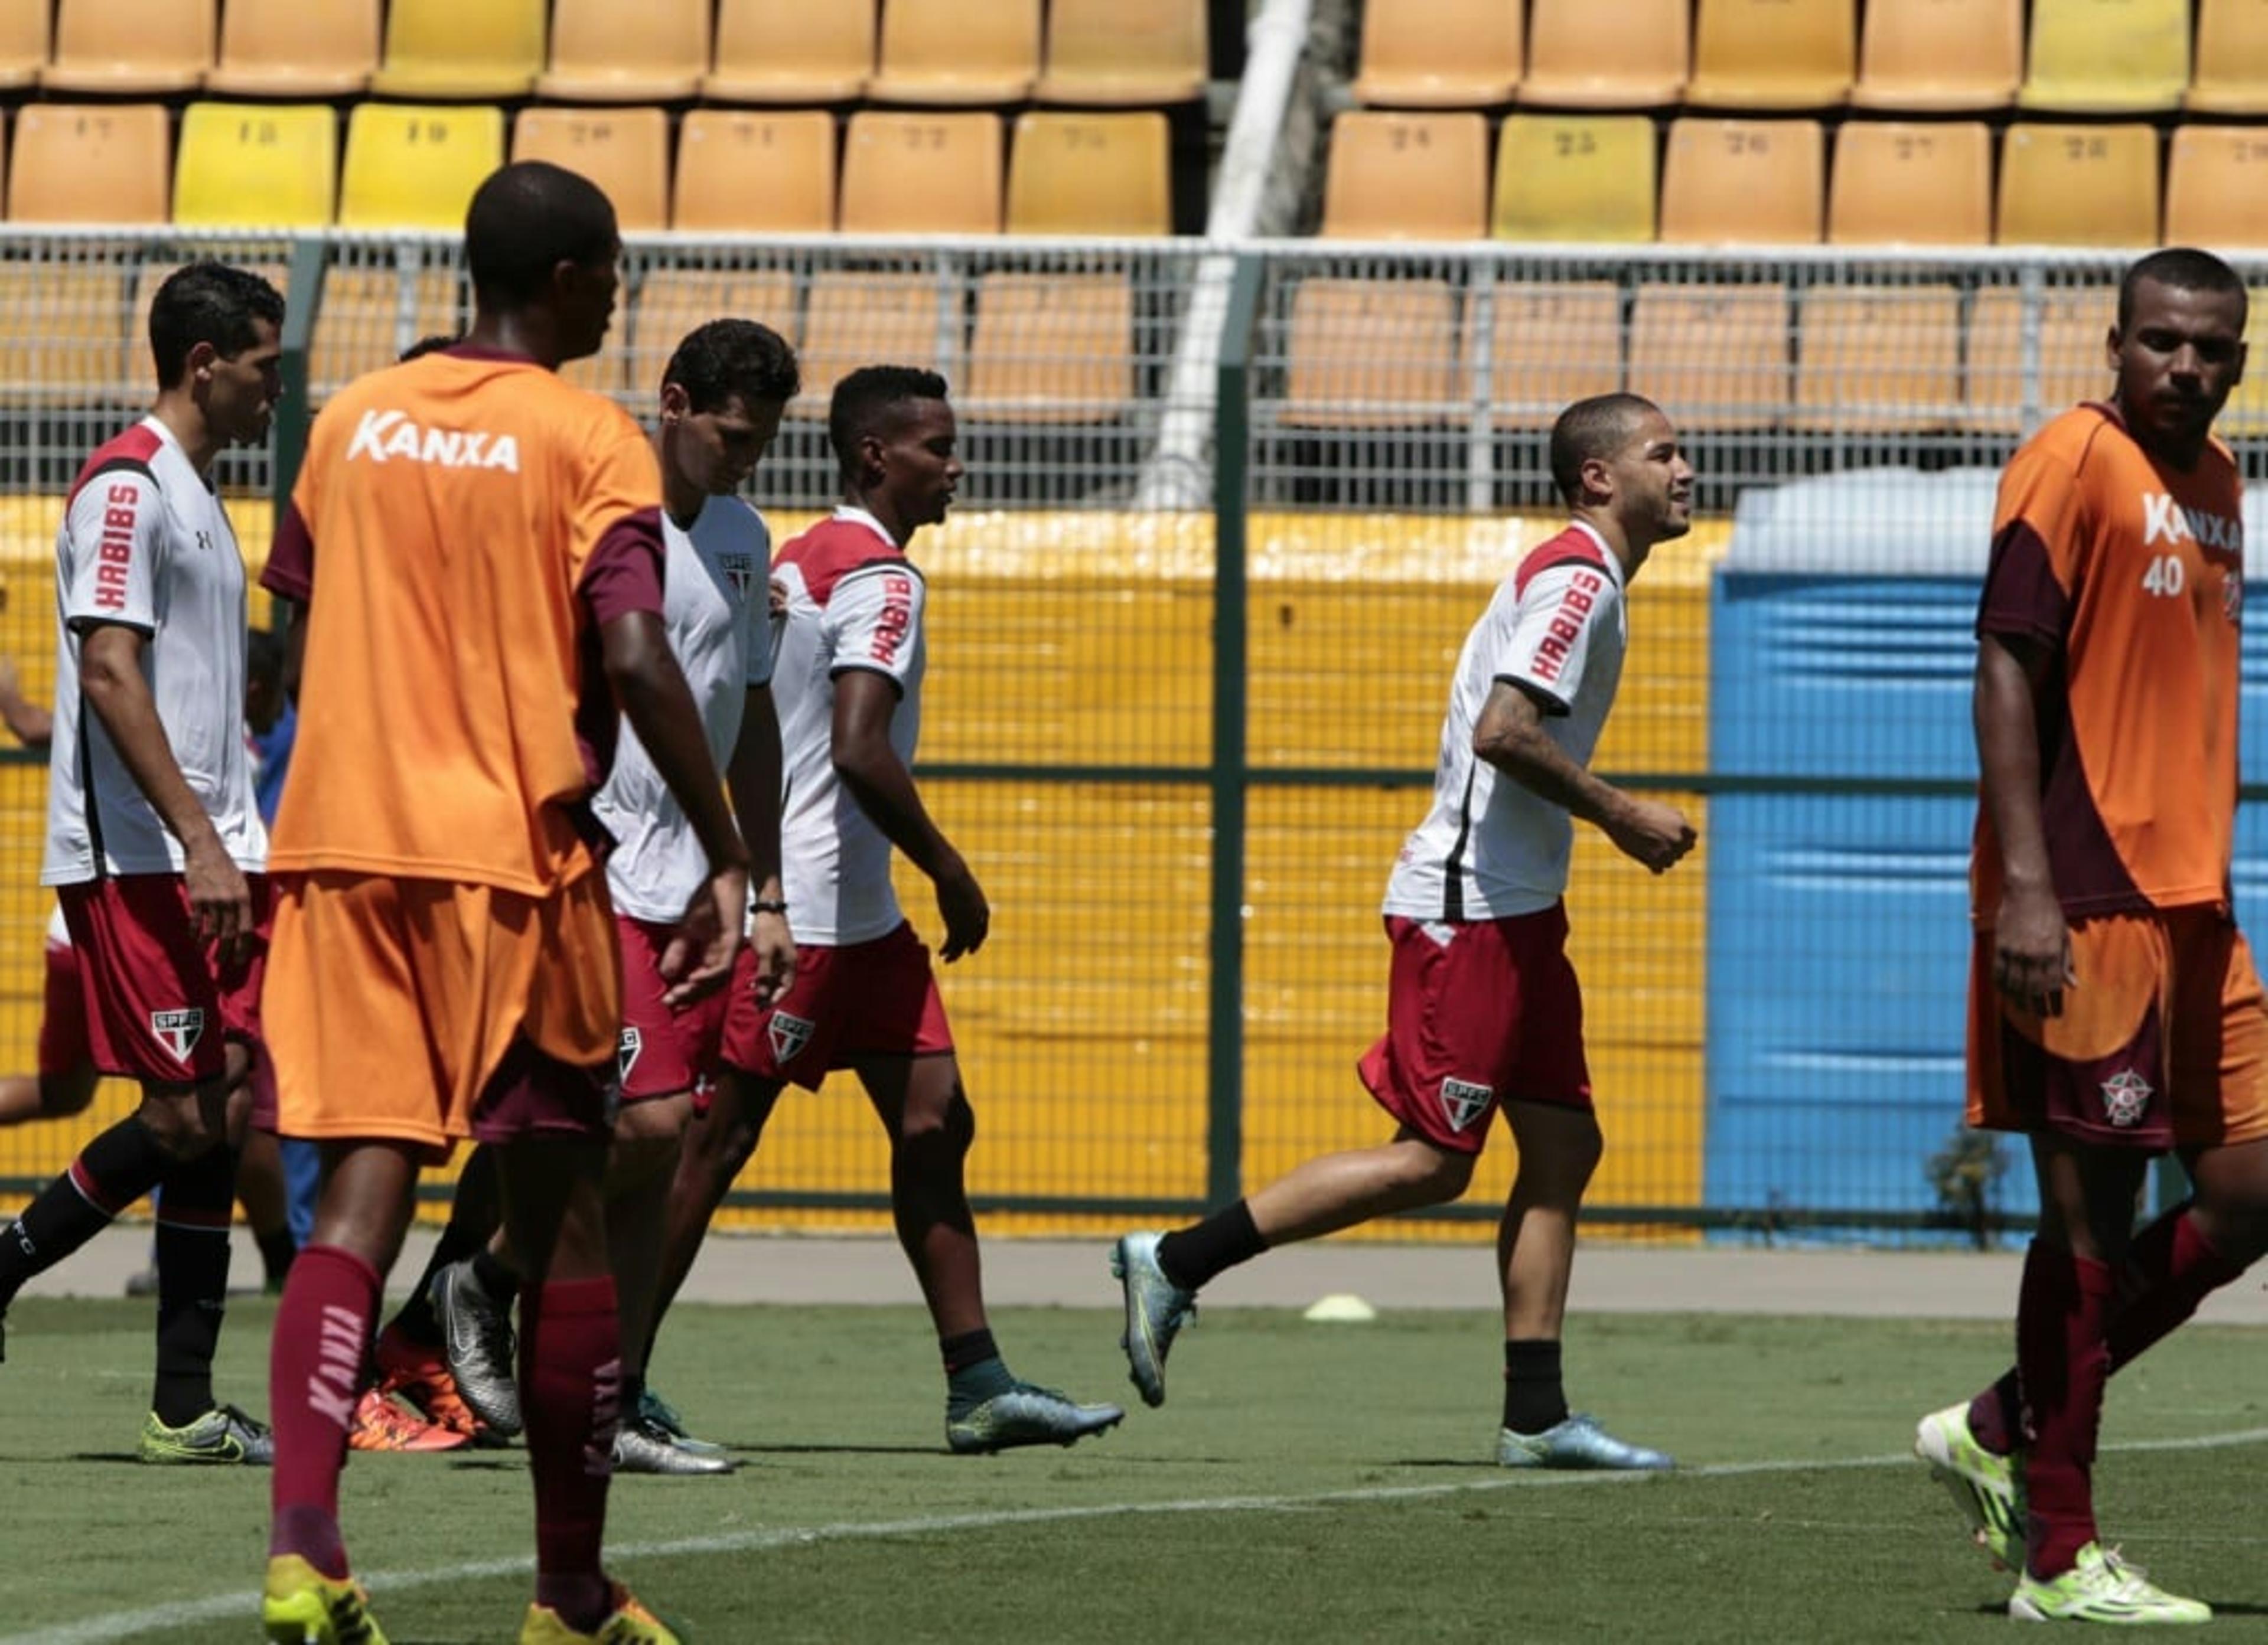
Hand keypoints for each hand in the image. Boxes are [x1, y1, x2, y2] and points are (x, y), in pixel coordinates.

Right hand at [184, 835, 252, 961]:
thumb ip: (245, 903)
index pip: (246, 930)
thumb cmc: (226, 867)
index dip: (243, 948)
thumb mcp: (243, 882)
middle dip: (226, 952)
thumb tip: (248, 924)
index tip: (239, 961)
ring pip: (211, 931)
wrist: (205, 850)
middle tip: (223, 964)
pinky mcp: (197, 899)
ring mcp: (212, 901)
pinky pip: (197, 922)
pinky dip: (195, 933)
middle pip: (229, 934)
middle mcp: (229, 902)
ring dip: (208, 945)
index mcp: (244, 898)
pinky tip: (194, 940)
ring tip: (206, 954)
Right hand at [662, 864, 748, 1008]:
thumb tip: (666, 975)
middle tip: (670, 1002)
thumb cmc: (708, 901)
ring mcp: (729, 950)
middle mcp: (722, 957)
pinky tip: (693, 978)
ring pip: (717, 980)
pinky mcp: (733, 941)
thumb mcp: (687, 930)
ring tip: (679, 993)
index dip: (684, 993)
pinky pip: (723, 965)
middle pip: (709, 987)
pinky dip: (708, 974)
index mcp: (712, 955)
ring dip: (698, 989)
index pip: (700, 982)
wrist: (724, 878)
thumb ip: (678, 952)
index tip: (666, 1000)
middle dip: (689, 996)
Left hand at [749, 909, 795, 1008]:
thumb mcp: (765, 953)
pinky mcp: (776, 952)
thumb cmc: (768, 929)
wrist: (768, 909)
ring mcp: (783, 956)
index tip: (765, 1006)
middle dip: (770, 995)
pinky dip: (764, 978)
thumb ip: (764, 974)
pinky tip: (753, 981)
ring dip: (766, 987)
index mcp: (790, 963)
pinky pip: (772, 970)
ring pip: (776, 978)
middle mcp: (789, 962)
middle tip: (758, 1005)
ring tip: (754, 995)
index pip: (787, 987)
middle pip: (782, 984)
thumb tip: (763, 994)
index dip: (776, 998)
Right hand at [934, 855, 989, 962]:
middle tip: (954, 958)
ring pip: (961, 945)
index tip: (969, 950)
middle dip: (962, 951)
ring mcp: (967, 924)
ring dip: (953, 955)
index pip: (981, 933)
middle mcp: (978, 921)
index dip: (975, 943)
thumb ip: (966, 899)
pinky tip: (940, 952)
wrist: (953, 875)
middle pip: (971, 942)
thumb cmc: (957, 878)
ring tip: (946, 960)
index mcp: (984, 913)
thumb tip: (961, 900)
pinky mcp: (955, 925)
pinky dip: (947, 950)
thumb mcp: (965, 891)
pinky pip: (951, 943)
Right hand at [1605, 798, 1697, 873]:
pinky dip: (1652, 866)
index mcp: (1684, 827)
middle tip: (1654, 842)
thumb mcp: (1664, 810)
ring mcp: (1668, 851)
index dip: (1682, 840)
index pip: (1692, 840)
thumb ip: (1678, 818)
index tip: (1671, 839)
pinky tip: (1644, 858)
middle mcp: (1678, 840)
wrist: (1623, 815)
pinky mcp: (1654, 860)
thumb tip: (1684, 823)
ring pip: (1669, 862)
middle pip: (1680, 852)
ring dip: (1660, 858)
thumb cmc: (1641, 811)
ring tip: (1645, 847)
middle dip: (1670, 849)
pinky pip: (1658, 870)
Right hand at [1993, 880, 2074, 1017]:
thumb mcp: (2063, 936)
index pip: (2054, 986)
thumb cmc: (2049, 913)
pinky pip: (1999, 973)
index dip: (2054, 1002)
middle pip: (2033, 989)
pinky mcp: (2000, 946)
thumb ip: (2067, 962)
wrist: (2026, 891)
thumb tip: (2073, 985)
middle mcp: (2034, 955)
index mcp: (2053, 953)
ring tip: (2022, 1008)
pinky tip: (2006, 993)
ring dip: (2019, 999)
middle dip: (2037, 1006)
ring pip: (2015, 984)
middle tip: (2040, 1016)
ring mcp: (2015, 951)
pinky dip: (2002, 985)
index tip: (2056, 1014)